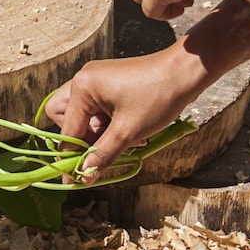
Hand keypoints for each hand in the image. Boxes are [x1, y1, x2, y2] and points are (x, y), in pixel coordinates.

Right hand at [45, 50, 196, 182]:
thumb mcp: (128, 132)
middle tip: (100, 148)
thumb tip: (83, 177)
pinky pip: (96, 109)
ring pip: (83, 116)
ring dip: (98, 132)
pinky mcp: (108, 83)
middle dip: (81, 138)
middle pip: (65, 118)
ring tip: (123, 138)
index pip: (66, 130)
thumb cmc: (158, 97)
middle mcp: (83, 80)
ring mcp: (96, 80)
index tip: (73, 178)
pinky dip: (108, 123)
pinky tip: (128, 129)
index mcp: (83, 88)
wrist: (185, 71)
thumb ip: (102, 155)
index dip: (70, 156)